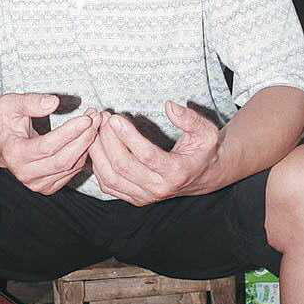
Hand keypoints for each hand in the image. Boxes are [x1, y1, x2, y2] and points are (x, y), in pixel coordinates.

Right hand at [0, 93, 100, 194]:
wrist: (1, 145)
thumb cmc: (7, 122)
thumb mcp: (10, 104)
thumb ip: (30, 101)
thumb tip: (54, 102)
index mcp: (15, 154)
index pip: (48, 146)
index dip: (69, 132)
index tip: (86, 118)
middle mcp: (25, 174)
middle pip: (63, 159)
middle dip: (84, 138)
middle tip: (97, 117)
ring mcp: (38, 184)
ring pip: (71, 166)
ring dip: (87, 144)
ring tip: (96, 123)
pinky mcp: (49, 187)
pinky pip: (73, 171)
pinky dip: (84, 154)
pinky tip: (89, 136)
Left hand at [87, 102, 220, 205]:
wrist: (202, 176)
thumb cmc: (202, 150)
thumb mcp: (206, 132)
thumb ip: (190, 119)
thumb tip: (170, 106)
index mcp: (176, 172)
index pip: (147, 155)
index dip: (128, 136)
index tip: (115, 118)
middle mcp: (158, 189)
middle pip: (123, 166)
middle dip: (108, 139)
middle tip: (103, 117)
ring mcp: (144, 196)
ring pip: (110, 177)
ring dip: (98, 150)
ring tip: (96, 127)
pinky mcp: (133, 197)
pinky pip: (107, 184)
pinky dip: (97, 164)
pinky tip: (96, 143)